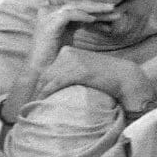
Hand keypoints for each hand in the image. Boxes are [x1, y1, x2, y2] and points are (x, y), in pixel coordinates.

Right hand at [30, 0, 122, 70]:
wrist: (41, 70)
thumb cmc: (56, 57)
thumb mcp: (72, 37)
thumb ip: (82, 26)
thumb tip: (102, 23)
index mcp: (57, 14)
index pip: (80, 8)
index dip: (97, 10)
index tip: (113, 14)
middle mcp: (52, 12)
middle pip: (79, 5)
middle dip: (98, 7)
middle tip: (115, 8)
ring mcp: (48, 16)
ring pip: (75, 6)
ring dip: (94, 8)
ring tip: (109, 10)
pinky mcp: (48, 24)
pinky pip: (68, 15)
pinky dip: (81, 15)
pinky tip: (93, 19)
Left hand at [34, 46, 153, 107]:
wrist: (125, 78)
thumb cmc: (107, 78)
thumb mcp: (86, 70)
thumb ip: (72, 72)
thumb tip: (60, 85)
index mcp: (69, 51)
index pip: (49, 68)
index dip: (41, 83)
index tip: (36, 95)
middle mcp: (69, 53)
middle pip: (46, 73)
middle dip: (38, 89)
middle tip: (31, 103)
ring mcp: (73, 61)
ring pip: (49, 78)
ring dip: (41, 93)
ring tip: (35, 105)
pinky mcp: (78, 71)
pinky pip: (57, 83)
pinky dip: (48, 92)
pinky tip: (43, 100)